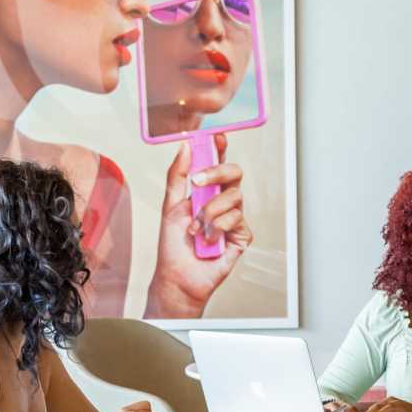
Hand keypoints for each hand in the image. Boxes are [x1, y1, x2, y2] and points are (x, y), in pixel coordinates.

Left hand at [144, 138, 250, 318]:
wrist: (177, 275)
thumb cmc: (173, 245)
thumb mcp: (170, 205)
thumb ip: (178, 175)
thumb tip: (185, 146)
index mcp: (206, 191)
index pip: (217, 163)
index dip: (220, 147)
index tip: (217, 136)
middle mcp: (222, 201)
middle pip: (234, 173)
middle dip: (216, 173)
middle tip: (198, 183)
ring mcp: (233, 217)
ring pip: (234, 197)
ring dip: (209, 212)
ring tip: (195, 229)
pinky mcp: (241, 235)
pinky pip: (236, 219)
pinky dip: (218, 228)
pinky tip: (208, 240)